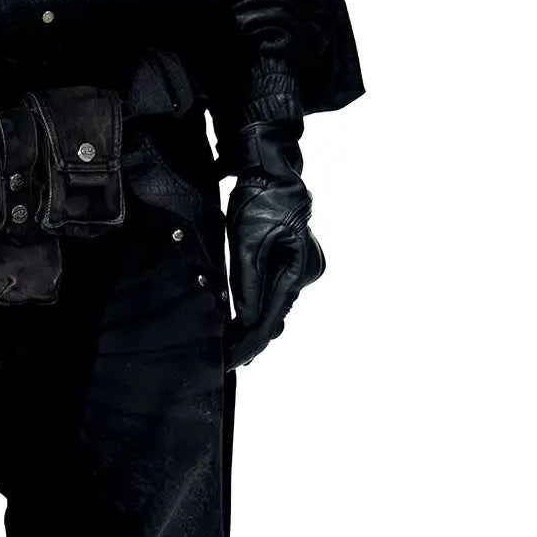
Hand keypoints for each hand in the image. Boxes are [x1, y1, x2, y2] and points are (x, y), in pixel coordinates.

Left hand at [224, 120, 324, 369]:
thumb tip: (248, 321)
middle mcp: (306, 273)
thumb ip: (248, 285)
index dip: (251, 342)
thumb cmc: (258, 202)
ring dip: (256, 326)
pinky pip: (277, 293)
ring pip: (277, 306)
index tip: (233, 361)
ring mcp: (305, 269)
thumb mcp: (247, 244)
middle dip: (252, 339)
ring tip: (234, 349)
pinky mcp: (297, 264)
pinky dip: (262, 308)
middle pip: (276, 316)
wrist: (272, 176)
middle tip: (229, 361)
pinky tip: (246, 324)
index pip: (270, 317)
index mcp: (297, 269)